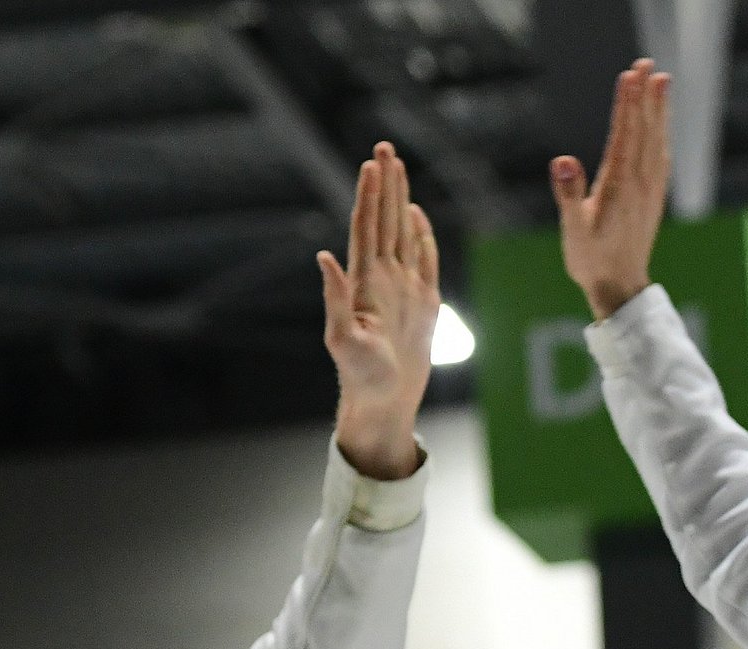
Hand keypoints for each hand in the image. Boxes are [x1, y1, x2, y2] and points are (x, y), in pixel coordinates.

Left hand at [318, 142, 439, 479]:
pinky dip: (421, 234)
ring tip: (398, 167)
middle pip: (384, 221)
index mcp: (364, 283)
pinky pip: (424, 259)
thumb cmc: (361, 377)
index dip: (369, 195)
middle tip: (384, 147)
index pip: (366, 228)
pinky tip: (415, 214)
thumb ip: (334, 299)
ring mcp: (403, 288)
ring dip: (400, 200)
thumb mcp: (342, 340)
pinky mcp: (423, 303)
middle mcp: (382, 280)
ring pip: (402, 233)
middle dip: (385, 184)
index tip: (371, 163)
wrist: (384, 401)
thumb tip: (323, 256)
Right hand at [550, 58, 670, 321]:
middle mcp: (639, 184)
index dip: (627, 104)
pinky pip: (660, 159)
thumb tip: (563, 162)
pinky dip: (660, 136)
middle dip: (645, 97)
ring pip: (656, 141)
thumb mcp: (573, 231)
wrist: (620, 288)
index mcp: (618, 186)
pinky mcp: (653, 199)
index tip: (629, 75)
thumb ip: (568, 195)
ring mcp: (650, 191)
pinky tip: (661, 128)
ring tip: (660, 82)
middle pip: (644, 131)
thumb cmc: (591, 261)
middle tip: (646, 66)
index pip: (624, 135)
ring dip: (657, 110)